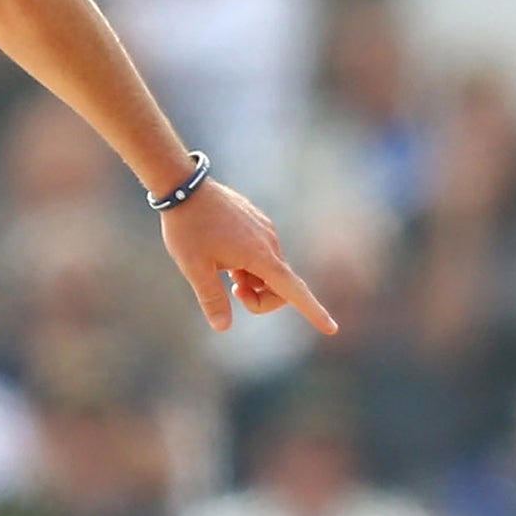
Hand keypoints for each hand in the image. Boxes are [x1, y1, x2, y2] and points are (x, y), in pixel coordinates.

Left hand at [160, 180, 337, 335]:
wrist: (183, 187)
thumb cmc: (188, 227)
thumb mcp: (194, 267)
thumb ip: (211, 298)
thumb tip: (223, 327)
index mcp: (259, 255)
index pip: (293, 290)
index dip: (312, 311)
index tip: (331, 329)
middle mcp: (269, 241)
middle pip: (281, 285)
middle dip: (262, 298)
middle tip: (233, 292)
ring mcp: (264, 229)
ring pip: (270, 268)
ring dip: (253, 279)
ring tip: (224, 269)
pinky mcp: (257, 221)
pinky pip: (262, 251)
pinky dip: (249, 264)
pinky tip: (224, 254)